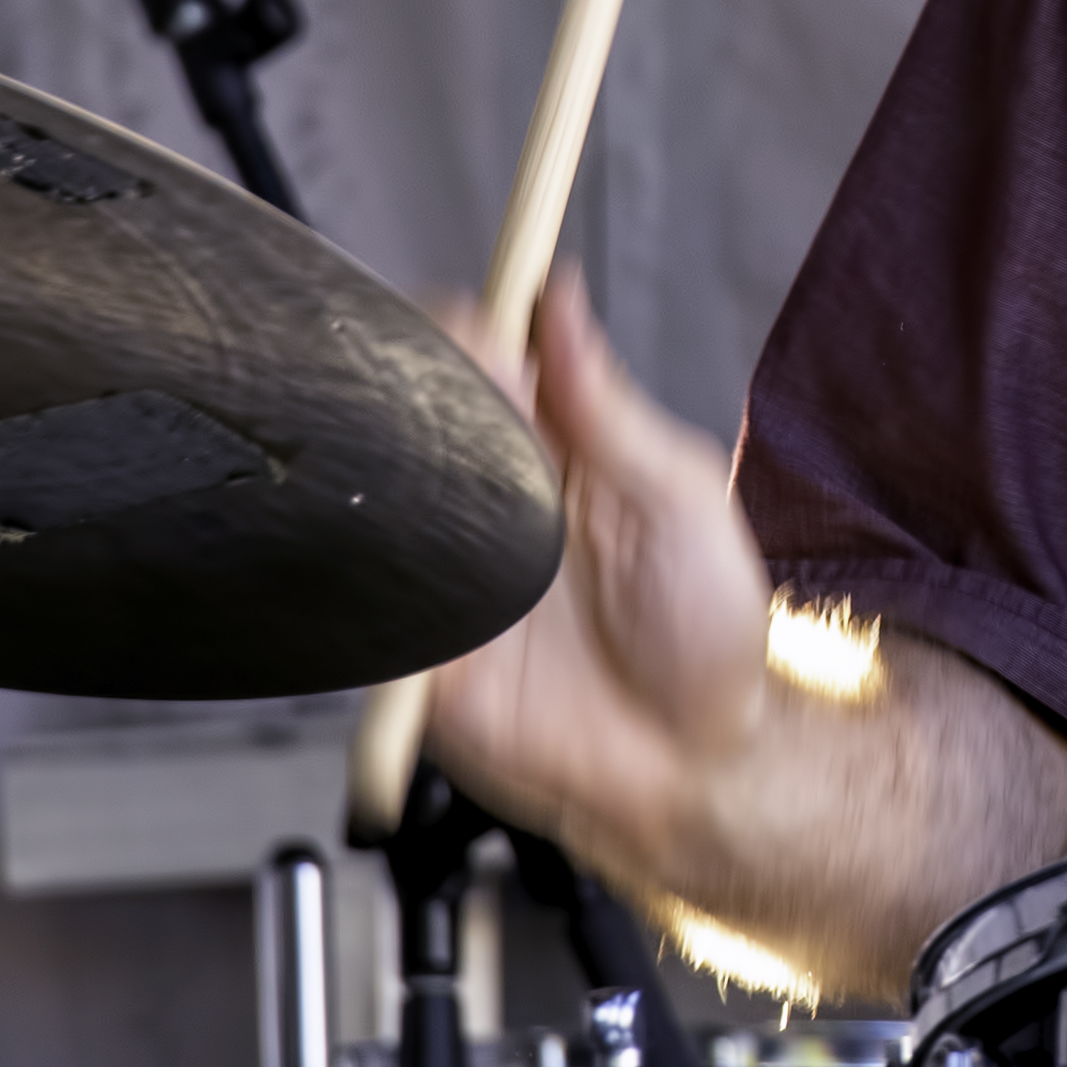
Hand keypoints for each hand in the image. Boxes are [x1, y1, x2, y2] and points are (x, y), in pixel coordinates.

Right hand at [421, 271, 772, 879]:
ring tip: (425, 465)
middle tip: (444, 390)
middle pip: (408, 415)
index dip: (467, 328)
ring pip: (372, 496)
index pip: (479, 358)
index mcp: (549, 449)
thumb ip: (609, 405)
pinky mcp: (415, 649)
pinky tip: (395, 554)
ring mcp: (446, 573)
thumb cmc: (705, 635)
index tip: (478, 319)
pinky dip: (361, 575)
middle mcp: (487, 502)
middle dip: (408, 388)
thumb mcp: (678, 497)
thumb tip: (559, 297)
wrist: (689, 769)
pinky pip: (364, 600)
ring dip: (379, 469)